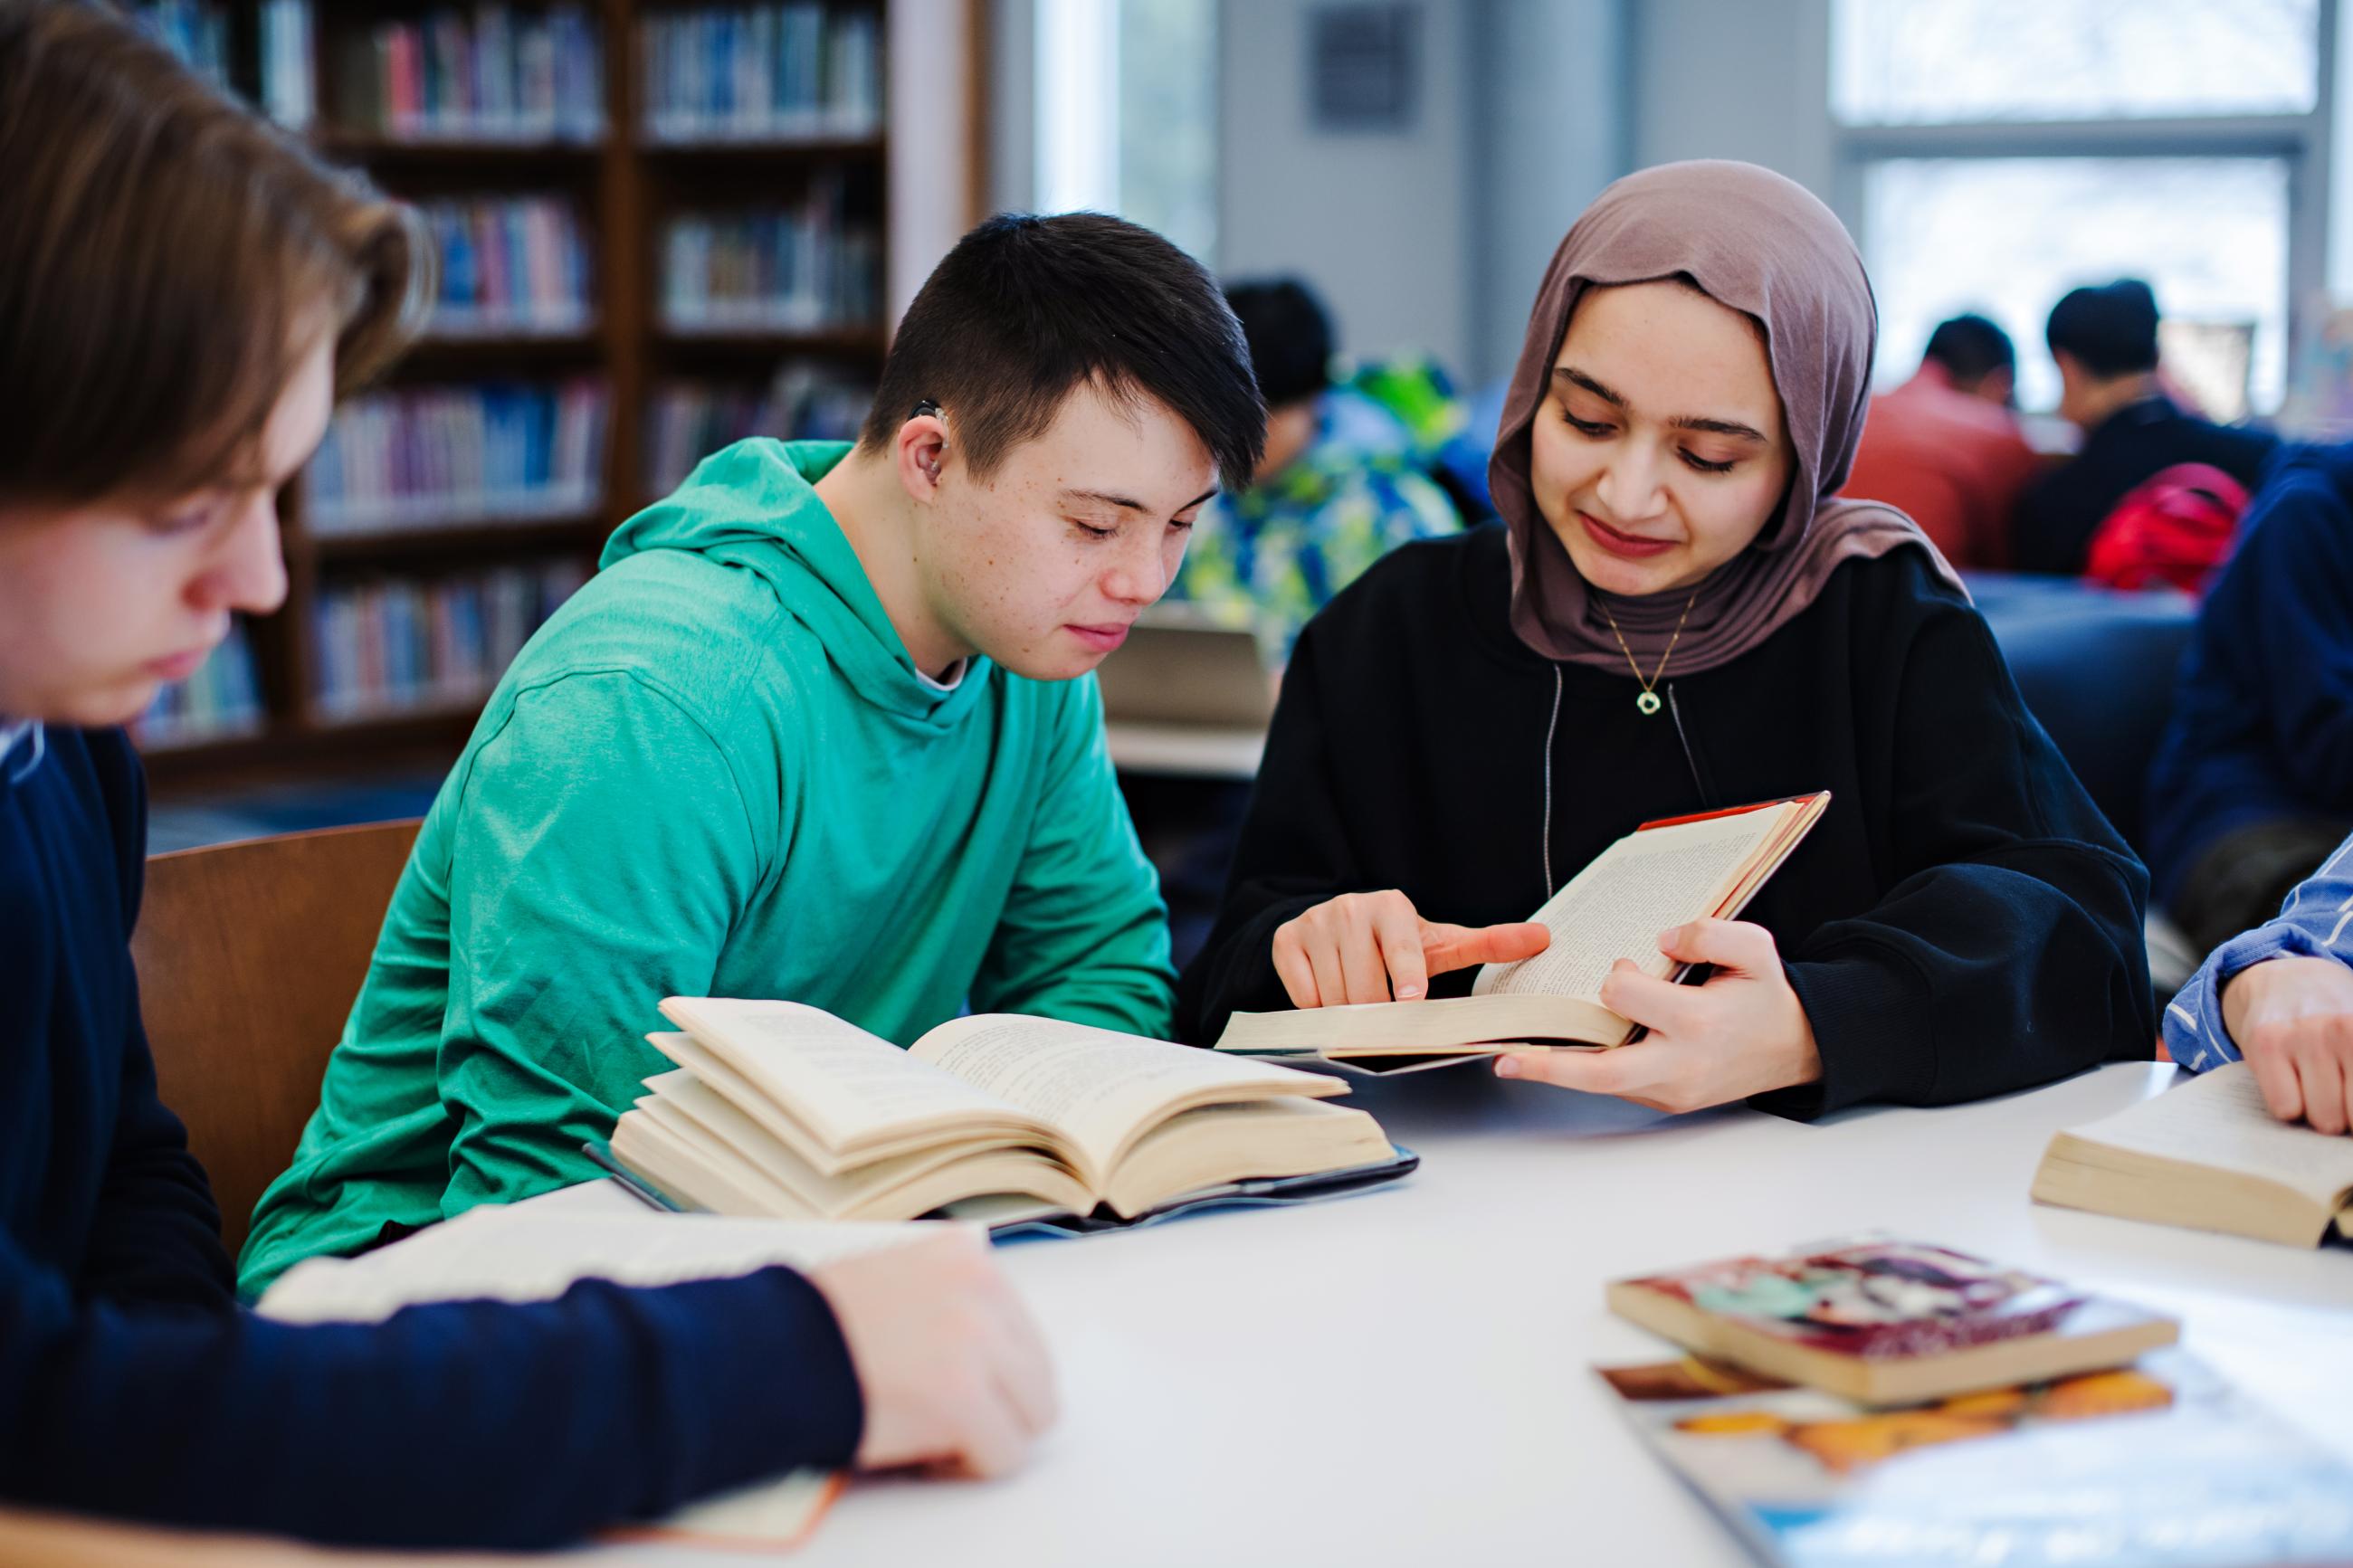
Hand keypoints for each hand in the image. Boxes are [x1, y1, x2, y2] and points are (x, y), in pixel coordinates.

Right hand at [809, 1227, 1056, 1476]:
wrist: (764, 1352)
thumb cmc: (813, 1328)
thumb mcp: (896, 1281)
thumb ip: (949, 1301)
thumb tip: (990, 1350)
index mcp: (967, 1257)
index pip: (1023, 1332)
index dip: (991, 1375)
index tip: (953, 1389)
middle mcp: (982, 1292)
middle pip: (1038, 1376)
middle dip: (999, 1407)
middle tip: (945, 1421)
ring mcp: (977, 1344)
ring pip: (1033, 1418)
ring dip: (989, 1435)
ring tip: (932, 1435)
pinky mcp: (962, 1399)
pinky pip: (1004, 1456)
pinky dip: (968, 1468)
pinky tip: (923, 1454)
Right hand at [1272, 889, 1550, 1005]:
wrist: (1338, 925)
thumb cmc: (1398, 942)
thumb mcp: (1441, 943)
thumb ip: (1489, 943)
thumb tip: (1544, 938)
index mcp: (1392, 907)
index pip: (1401, 946)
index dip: (1406, 975)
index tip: (1410, 999)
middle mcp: (1350, 908)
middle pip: (1364, 983)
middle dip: (1376, 1010)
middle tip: (1384, 1016)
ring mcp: (1314, 923)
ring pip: (1333, 994)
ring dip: (1348, 1013)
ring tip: (1361, 1005)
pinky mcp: (1286, 941)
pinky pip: (1303, 994)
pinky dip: (1318, 1007)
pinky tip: (1331, 995)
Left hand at [1493, 919, 1820, 1112]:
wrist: (1796, 1048)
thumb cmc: (1767, 998)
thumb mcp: (1756, 950)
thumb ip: (1709, 933)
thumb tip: (1661, 940)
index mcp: (1698, 1023)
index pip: (1627, 998)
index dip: (1618, 977)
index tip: (1628, 968)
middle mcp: (1681, 1065)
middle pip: (1602, 1073)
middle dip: (1550, 1068)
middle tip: (1506, 1060)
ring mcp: (1673, 1091)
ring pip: (1604, 1086)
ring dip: (1561, 1072)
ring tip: (1517, 1059)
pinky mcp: (1668, 1102)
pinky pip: (1620, 1088)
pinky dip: (1591, 1073)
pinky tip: (1567, 1058)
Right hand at [2219, 955, 2352, 1134]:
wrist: (2290, 979)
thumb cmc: (2339, 1022)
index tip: (2348, 1094)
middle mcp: (2339, 1032)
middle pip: (2351, 1117)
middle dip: (2345, 1114)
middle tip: (2338, 1090)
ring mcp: (2300, 1037)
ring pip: (2321, 1117)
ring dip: (2318, 1111)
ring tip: (2316, 1085)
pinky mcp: (2264, 1044)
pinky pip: (2284, 1107)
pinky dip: (2287, 1104)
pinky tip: (2289, 1081)